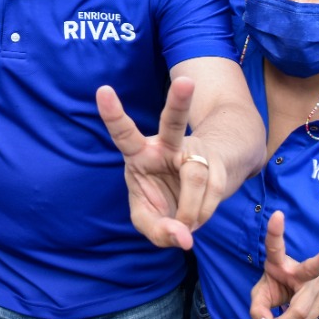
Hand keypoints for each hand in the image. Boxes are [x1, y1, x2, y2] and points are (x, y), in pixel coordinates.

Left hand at [96, 79, 227, 249]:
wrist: (198, 196)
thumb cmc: (163, 201)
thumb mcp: (149, 220)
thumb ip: (157, 231)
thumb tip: (183, 236)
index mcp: (138, 153)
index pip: (123, 132)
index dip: (113, 113)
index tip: (103, 90)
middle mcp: (166, 145)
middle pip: (174, 121)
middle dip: (180, 101)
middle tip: (185, 82)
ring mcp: (194, 151)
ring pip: (196, 175)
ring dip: (191, 209)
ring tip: (186, 225)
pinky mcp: (216, 164)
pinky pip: (213, 190)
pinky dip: (203, 213)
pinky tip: (196, 219)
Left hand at [249, 211, 318, 318]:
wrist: (299, 298)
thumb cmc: (276, 287)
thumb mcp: (261, 295)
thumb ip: (257, 308)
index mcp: (279, 262)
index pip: (275, 245)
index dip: (275, 231)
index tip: (278, 213)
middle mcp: (301, 270)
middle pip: (312, 268)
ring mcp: (316, 284)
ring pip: (301, 311)